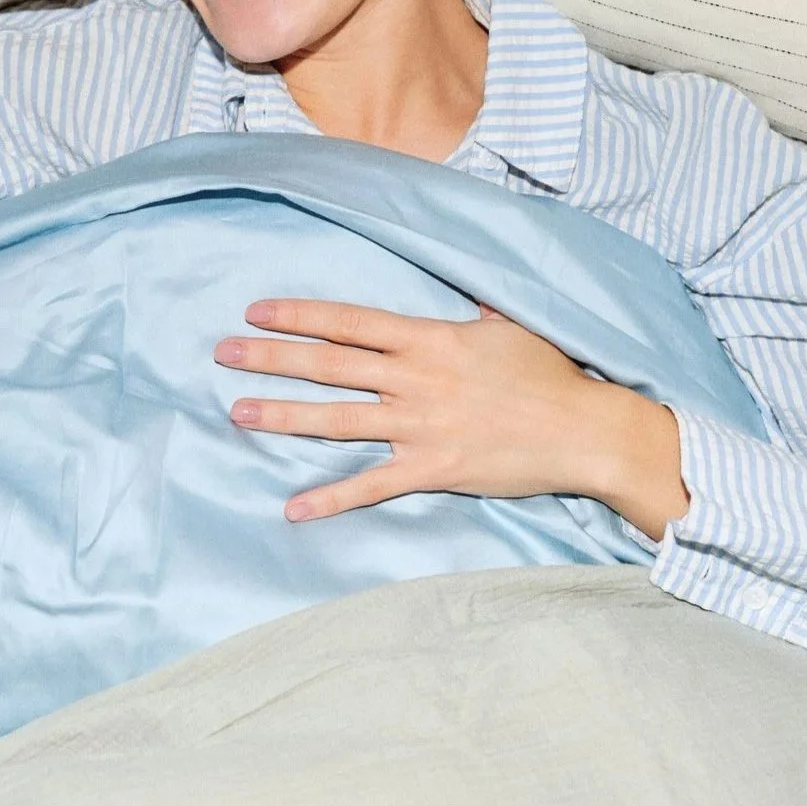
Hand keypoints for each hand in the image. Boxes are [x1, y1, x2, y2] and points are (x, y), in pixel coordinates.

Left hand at [215, 299, 689, 539]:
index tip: (256, 310)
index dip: (300, 315)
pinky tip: (293, 508)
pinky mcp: (432, 469)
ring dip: (284, 416)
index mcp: (429, 340)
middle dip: (272, 358)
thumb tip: (466, 297)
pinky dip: (331, 498)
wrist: (583, 429)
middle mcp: (415, 379)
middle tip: (222, 353)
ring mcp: (420, 426)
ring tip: (238, 413)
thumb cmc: (550, 375)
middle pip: (329, 366)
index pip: (349, 323)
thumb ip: (474, 314)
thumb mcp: (509, 328)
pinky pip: (372, 485)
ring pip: (337, 420)